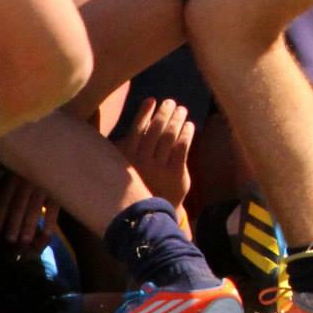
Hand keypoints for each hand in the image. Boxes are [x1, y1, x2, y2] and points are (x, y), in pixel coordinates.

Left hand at [0, 173, 52, 248]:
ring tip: (25, 241)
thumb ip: (4, 189)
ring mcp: (43, 184)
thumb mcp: (14, 175)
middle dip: (13, 223)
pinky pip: (54, 207)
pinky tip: (47, 234)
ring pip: (35, 207)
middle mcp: (26, 181)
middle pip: (18, 205)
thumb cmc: (27, 172)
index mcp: (12, 178)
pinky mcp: (57, 188)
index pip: (4, 199)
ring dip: (29, 224)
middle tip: (9, 241)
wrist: (53, 160)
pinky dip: (50, 221)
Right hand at [118, 96, 194, 212]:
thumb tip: (123, 115)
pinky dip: (187, 133)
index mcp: (126, 158)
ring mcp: (159, 168)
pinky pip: (182, 147)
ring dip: (177, 119)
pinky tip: (189, 125)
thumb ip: (125, 143)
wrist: (151, 212)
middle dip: (164, 112)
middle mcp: (141, 162)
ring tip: (182, 110)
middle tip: (171, 103)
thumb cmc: (139, 182)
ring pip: (170, 136)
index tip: (152, 100)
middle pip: (155, 129)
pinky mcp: (175, 173)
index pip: (136, 129)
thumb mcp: (125, 164)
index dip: (144, 113)